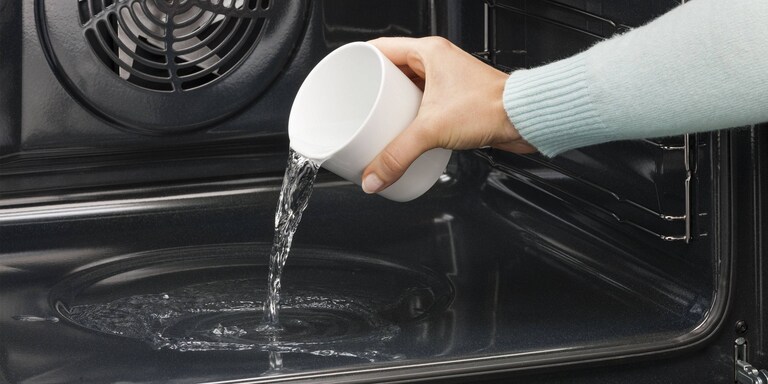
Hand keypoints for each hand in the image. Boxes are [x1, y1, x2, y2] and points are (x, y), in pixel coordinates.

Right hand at [361, 36, 535, 193]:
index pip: (378, 48)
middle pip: (390, 70)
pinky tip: (404, 133)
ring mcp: (447, 81)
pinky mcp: (455, 101)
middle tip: (357, 106)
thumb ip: (398, 155)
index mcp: (428, 51)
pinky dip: (410, 117)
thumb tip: (373, 176)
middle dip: (372, 89)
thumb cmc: (493, 106)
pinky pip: (422, 105)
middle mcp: (437, 62)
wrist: (526, 120)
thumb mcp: (432, 129)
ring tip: (375, 123)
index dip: (357, 61)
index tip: (342, 76)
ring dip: (391, 105)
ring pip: (407, 89)